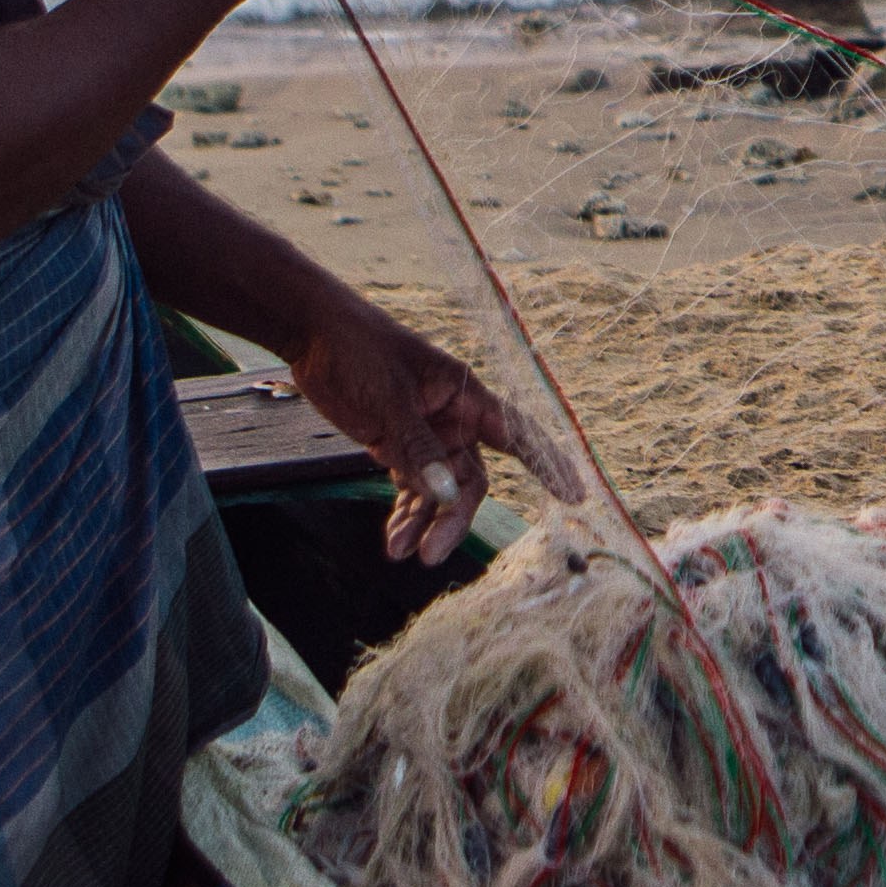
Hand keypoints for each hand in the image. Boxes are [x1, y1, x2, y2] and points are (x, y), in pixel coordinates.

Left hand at [284, 297, 529, 566]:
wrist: (311, 332)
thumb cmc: (358, 350)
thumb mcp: (389, 402)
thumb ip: (417, 449)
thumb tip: (446, 495)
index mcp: (464, 395)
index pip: (517, 433)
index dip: (548, 463)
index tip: (574, 495)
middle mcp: (452, 418)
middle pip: (470, 478)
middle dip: (453, 517)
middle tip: (431, 554)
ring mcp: (426, 435)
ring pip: (439, 490)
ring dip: (423, 522)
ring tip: (401, 553)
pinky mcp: (397, 446)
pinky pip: (412, 487)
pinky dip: (404, 513)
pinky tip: (394, 539)